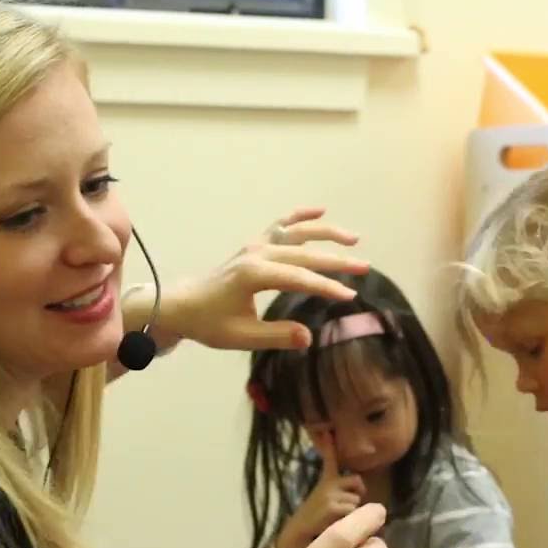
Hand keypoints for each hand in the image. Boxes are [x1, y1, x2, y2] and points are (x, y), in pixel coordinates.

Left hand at [162, 207, 366, 350]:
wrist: (183, 305)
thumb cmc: (211, 323)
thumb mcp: (242, 337)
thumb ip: (276, 336)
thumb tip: (309, 336)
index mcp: (253, 275)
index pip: (299, 279)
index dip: (326, 287)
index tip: (350, 296)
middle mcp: (256, 254)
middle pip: (304, 254)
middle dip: (336, 261)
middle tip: (364, 268)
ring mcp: (255, 246)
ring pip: (296, 233)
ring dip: (326, 233)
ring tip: (354, 238)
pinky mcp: (254, 246)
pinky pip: (280, 225)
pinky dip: (299, 216)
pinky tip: (320, 210)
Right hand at [278, 430, 366, 547]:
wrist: (297, 537)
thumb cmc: (316, 522)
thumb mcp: (328, 504)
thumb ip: (344, 496)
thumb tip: (367, 500)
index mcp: (326, 481)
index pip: (330, 459)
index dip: (329, 444)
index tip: (327, 430)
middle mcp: (327, 484)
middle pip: (357, 482)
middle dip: (358, 494)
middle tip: (346, 508)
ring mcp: (329, 494)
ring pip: (356, 501)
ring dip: (352, 513)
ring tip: (336, 521)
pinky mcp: (331, 506)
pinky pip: (352, 512)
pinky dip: (349, 521)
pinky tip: (333, 525)